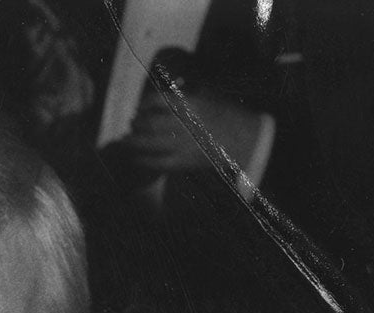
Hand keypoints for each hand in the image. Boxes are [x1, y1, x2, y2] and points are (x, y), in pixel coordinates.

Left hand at [123, 88, 265, 176]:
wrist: (246, 140)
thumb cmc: (228, 116)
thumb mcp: (209, 96)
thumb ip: (188, 93)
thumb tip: (171, 88)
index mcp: (188, 104)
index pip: (156, 101)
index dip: (143, 105)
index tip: (139, 108)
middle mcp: (181, 123)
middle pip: (147, 123)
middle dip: (136, 124)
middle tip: (132, 125)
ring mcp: (180, 144)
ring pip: (146, 143)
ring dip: (133, 142)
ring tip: (127, 141)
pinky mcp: (182, 162)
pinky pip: (155, 163)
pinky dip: (142, 160)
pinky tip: (136, 158)